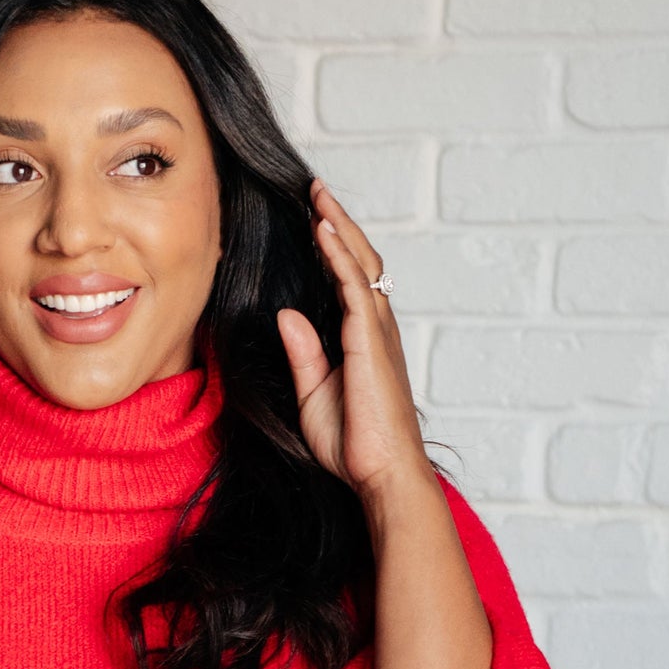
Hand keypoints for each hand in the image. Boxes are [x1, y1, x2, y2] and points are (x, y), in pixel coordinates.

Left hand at [275, 179, 434, 512]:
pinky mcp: (370, 341)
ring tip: (317, 197)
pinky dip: (338, 254)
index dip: (333, 250)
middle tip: (316, 193)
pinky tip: (321, 230)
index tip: (314, 222)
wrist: (382, 475)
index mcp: (364, 342)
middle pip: (360, 262)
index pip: (349, 282)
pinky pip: (355, 286)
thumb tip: (286, 314)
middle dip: (338, 225)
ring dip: (338, 227)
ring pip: (360, 264)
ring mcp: (377, 333)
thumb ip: (303, 354)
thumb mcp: (314, 397)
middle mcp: (376, 330)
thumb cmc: (355, 447)